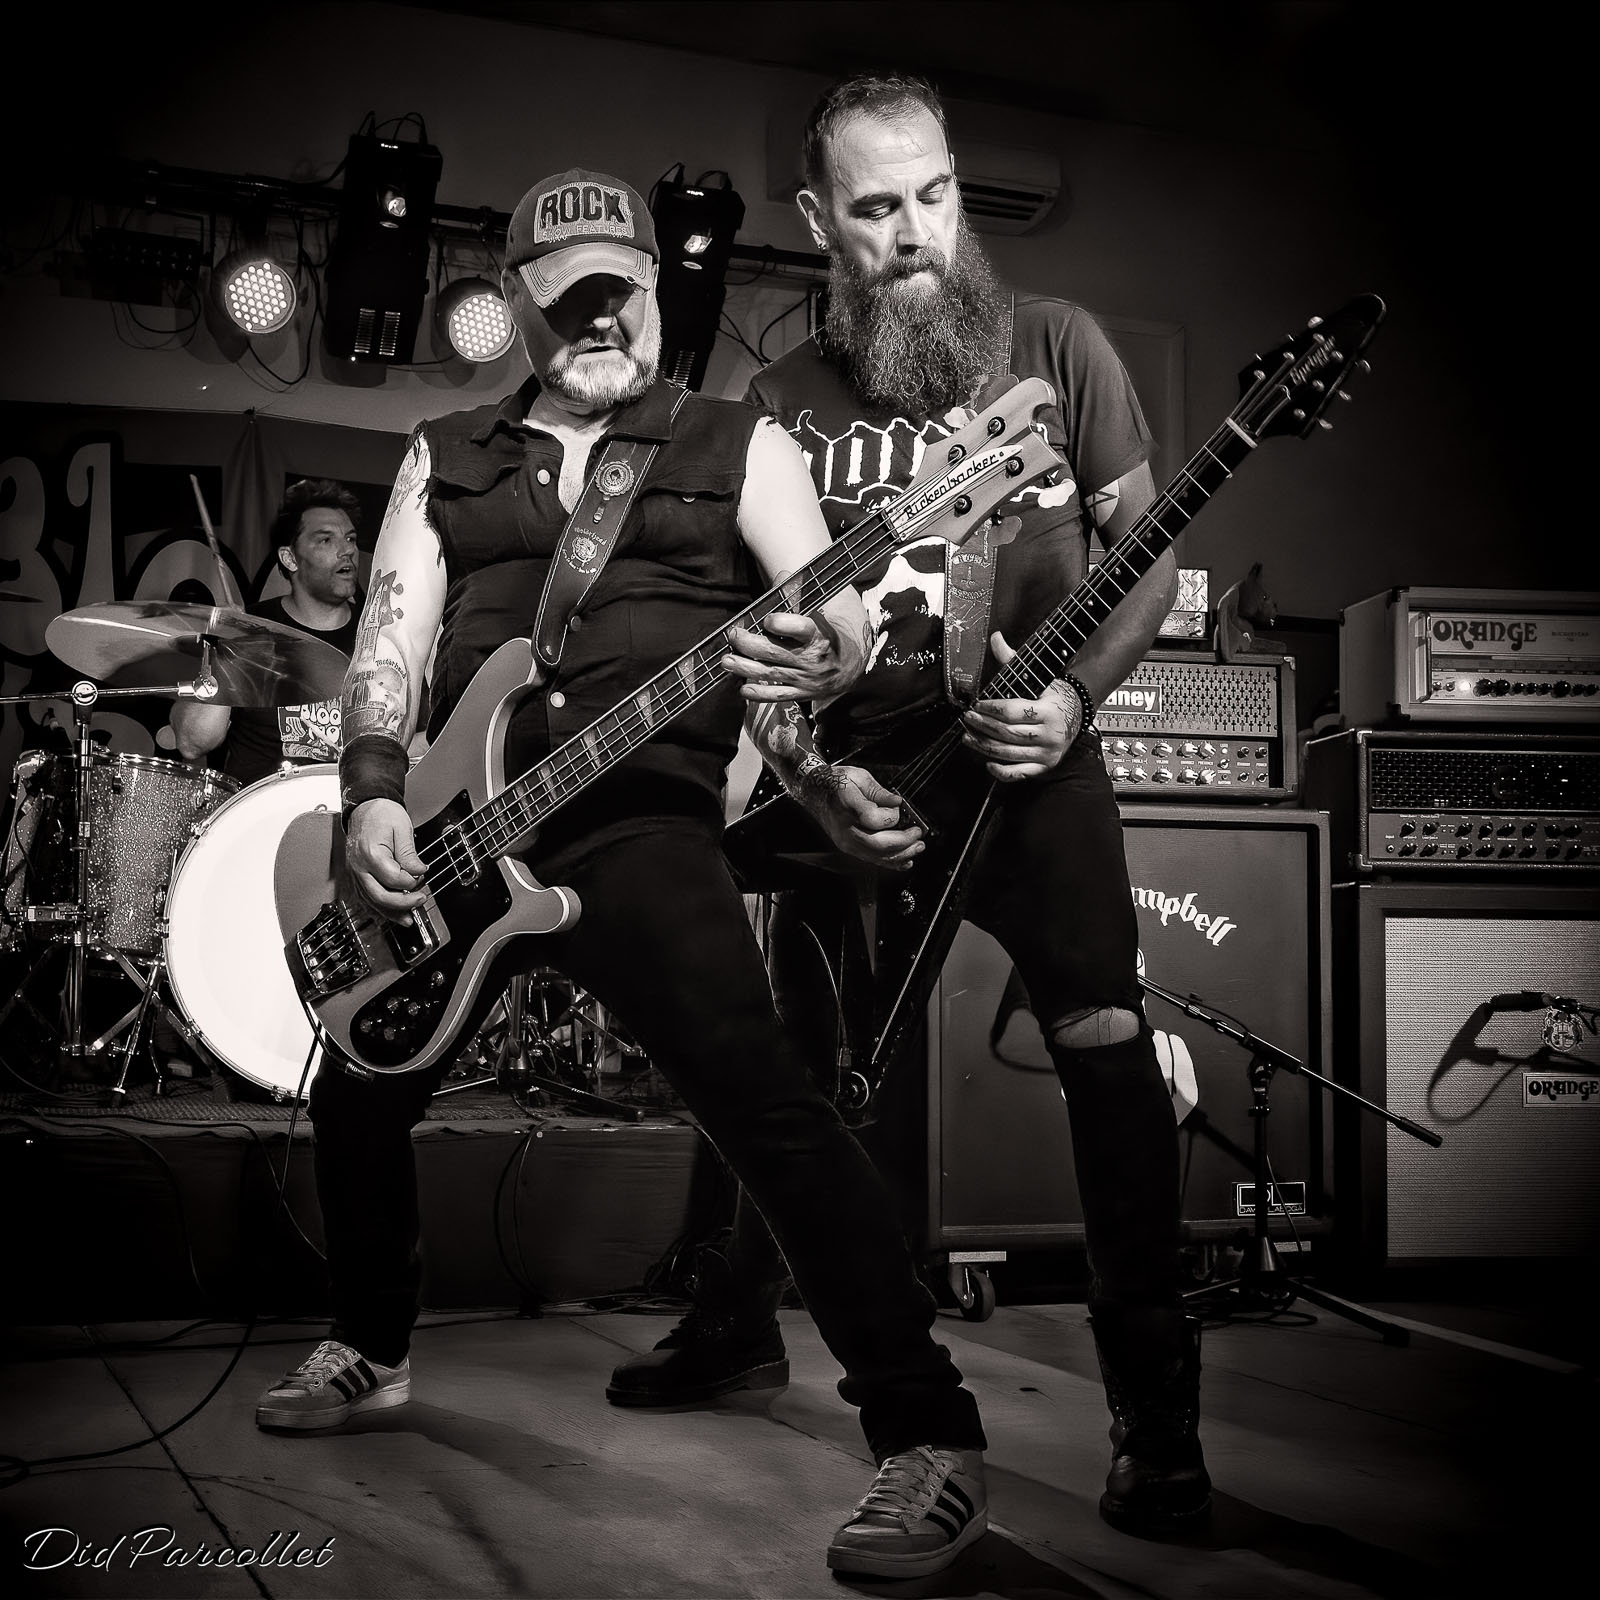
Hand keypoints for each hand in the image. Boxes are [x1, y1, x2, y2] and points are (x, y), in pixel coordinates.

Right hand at [346, 798, 426, 916]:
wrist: (364, 808)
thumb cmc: (381, 814)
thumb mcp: (402, 828)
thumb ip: (409, 853)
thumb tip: (418, 872)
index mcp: (371, 853)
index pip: (394, 878)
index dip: (412, 881)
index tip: (422, 876)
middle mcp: (359, 866)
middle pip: (380, 895)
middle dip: (403, 903)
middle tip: (420, 900)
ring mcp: (355, 873)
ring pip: (371, 901)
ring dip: (390, 912)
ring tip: (408, 918)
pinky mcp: (356, 876)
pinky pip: (365, 898)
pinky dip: (378, 908)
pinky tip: (391, 914)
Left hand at [722, 608, 859, 703]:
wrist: (850, 664)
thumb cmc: (827, 633)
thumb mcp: (820, 612)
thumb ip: (799, 596)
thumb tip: (781, 576)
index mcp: (819, 636)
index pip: (801, 629)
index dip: (782, 624)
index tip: (767, 619)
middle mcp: (812, 659)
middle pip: (775, 652)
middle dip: (750, 644)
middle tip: (734, 635)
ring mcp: (807, 679)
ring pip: (771, 674)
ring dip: (745, 668)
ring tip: (727, 661)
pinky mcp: (802, 693)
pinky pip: (778, 695)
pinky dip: (760, 694)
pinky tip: (744, 688)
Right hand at [795, 759, 923, 869]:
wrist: (814, 791)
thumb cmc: (836, 782)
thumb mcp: (859, 776)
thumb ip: (879, 792)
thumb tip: (897, 802)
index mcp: (846, 803)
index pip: (873, 818)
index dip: (891, 815)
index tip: (899, 807)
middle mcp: (844, 826)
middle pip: (877, 843)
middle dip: (903, 842)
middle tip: (918, 835)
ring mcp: (845, 840)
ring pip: (875, 855)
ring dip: (901, 854)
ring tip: (917, 848)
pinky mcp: (847, 847)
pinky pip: (871, 859)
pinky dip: (890, 862)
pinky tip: (904, 861)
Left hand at [960, 631, 1081, 781]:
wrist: (1077, 712)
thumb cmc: (1053, 695)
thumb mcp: (1036, 677)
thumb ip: (1012, 660)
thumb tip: (996, 639)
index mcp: (1048, 711)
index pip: (1012, 711)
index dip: (990, 708)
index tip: (977, 704)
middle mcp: (1049, 734)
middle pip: (1007, 733)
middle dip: (982, 725)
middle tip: (968, 718)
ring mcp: (1047, 753)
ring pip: (1008, 753)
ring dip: (984, 746)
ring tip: (969, 737)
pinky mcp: (1044, 765)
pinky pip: (1019, 773)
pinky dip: (1002, 771)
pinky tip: (988, 763)